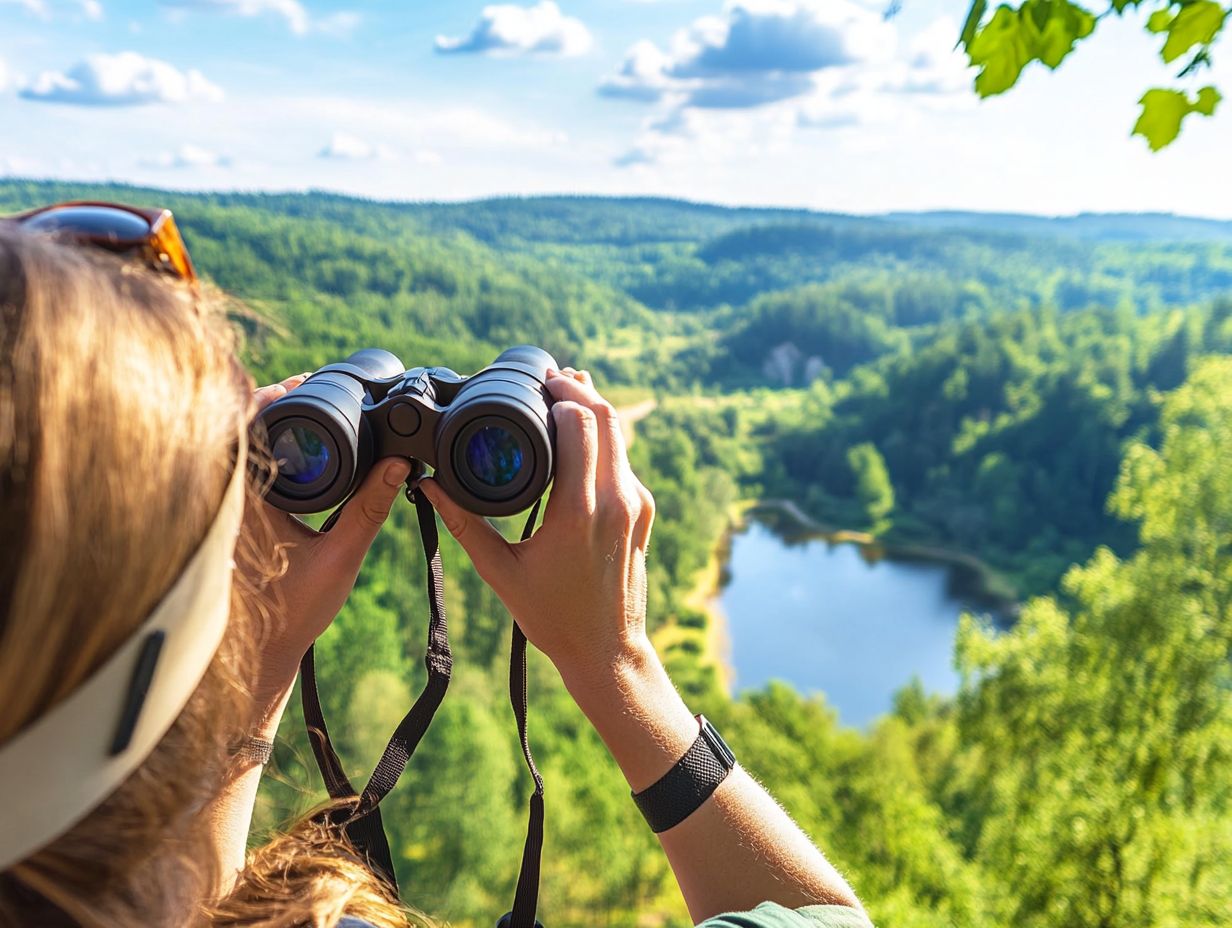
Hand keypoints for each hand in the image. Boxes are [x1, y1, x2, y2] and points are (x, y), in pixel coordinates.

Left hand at [244, 374, 411, 696]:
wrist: (262, 654)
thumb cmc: (295, 612)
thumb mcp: (341, 556)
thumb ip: (370, 508)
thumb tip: (399, 464)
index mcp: (246, 505)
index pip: (244, 432)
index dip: (265, 398)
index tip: (297, 383)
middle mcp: (229, 504)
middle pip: (235, 432)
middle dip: (265, 402)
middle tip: (304, 385)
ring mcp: (227, 513)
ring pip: (234, 452)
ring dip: (260, 425)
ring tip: (296, 404)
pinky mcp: (231, 524)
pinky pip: (239, 475)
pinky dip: (259, 453)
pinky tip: (285, 446)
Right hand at [416, 368, 655, 692]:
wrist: (605, 650)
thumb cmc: (552, 616)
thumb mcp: (501, 572)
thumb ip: (465, 524)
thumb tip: (429, 486)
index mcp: (579, 511)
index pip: (580, 426)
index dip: (559, 397)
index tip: (536, 384)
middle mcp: (615, 501)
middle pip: (607, 419)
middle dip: (579, 390)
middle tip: (549, 378)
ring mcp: (636, 506)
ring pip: (622, 437)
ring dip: (595, 409)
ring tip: (566, 392)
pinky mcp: (644, 513)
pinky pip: (625, 462)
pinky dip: (606, 439)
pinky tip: (583, 434)